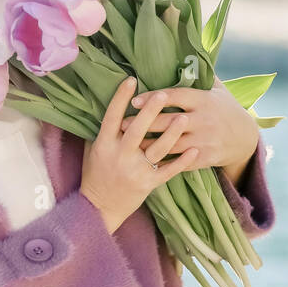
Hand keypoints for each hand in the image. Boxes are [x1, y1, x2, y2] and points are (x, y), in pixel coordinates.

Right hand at [80, 77, 199, 232]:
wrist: (100, 207)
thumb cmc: (95, 173)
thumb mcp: (93, 149)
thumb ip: (104, 131)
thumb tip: (113, 105)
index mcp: (104, 144)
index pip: (112, 117)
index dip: (120, 98)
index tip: (130, 80)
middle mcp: (119, 156)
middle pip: (137, 130)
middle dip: (150, 112)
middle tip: (162, 95)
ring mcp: (135, 170)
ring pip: (156, 149)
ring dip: (171, 134)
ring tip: (184, 119)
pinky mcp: (148, 184)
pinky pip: (168, 171)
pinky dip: (182, 161)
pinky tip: (194, 150)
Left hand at [118, 76, 258, 180]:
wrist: (245, 138)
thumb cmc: (225, 109)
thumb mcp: (218, 89)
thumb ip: (200, 74)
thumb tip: (184, 50)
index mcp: (203, 100)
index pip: (175, 96)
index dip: (153, 98)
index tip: (134, 99)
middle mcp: (203, 120)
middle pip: (168, 121)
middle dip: (143, 122)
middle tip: (122, 123)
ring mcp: (204, 140)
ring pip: (171, 144)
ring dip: (148, 144)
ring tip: (128, 143)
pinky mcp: (205, 158)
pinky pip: (180, 161)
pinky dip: (163, 161)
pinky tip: (146, 161)